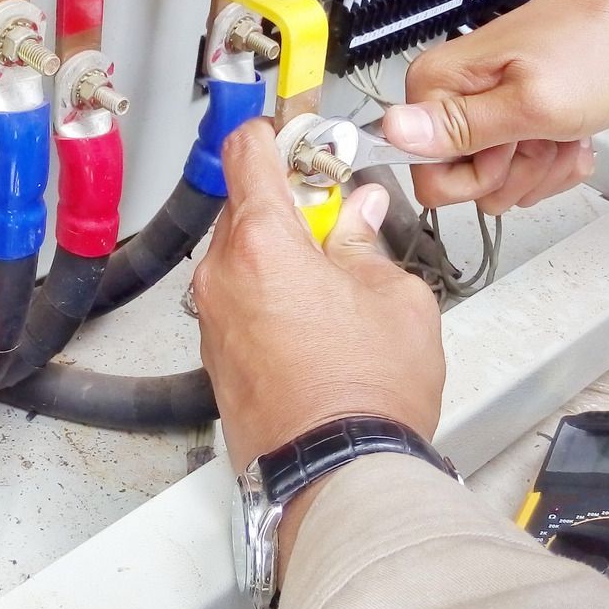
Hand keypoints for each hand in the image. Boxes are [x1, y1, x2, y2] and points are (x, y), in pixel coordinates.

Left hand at [193, 119, 444, 478]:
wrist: (336, 476)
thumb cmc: (364, 396)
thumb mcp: (395, 297)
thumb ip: (368, 242)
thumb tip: (359, 216)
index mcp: (261, 243)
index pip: (246, 152)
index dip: (275, 132)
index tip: (299, 133)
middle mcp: (222, 276)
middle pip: (244, 205)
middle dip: (289, 200)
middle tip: (337, 210)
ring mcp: (213, 319)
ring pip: (241, 255)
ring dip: (280, 250)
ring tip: (335, 272)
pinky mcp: (217, 357)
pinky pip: (239, 300)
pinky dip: (269, 291)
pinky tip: (316, 314)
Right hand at [380, 0, 608, 211]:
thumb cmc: (597, 48)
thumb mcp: (531, 103)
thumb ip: (460, 127)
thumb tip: (390, 131)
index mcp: (437, 89)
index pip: (426, 175)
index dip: (477, 176)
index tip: (511, 147)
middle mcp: (449, 97)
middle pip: (463, 181)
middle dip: (514, 171)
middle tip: (546, 133)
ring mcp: (481, 106)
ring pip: (497, 179)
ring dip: (539, 165)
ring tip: (563, 127)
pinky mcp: (510, 114)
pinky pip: (520, 166)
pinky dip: (552, 157)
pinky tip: (570, 132)